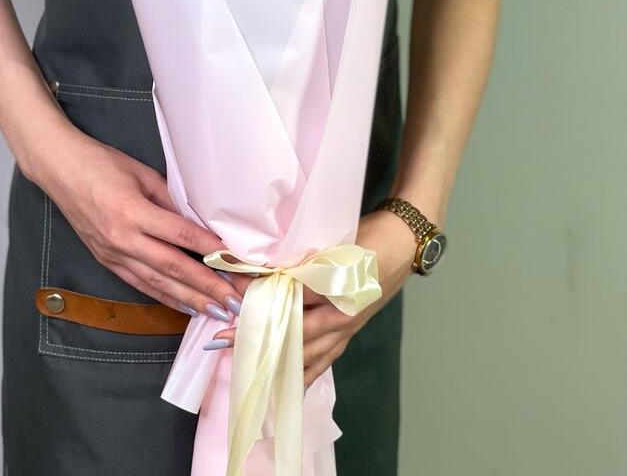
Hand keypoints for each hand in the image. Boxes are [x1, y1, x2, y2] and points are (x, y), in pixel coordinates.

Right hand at [32, 120, 248, 321]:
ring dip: (190, 299)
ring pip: (158, 283)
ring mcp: (113, 253)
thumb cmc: (101, 163)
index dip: (210, 250)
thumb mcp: (142, 174)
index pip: (181, 235)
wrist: (59, 169)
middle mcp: (122, 238)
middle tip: (235, 302)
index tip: (237, 263)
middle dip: (208, 287)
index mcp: (132, 211)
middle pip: (173, 267)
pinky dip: (165, 297)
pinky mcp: (106, 261)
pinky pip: (140, 284)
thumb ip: (170, 201)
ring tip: (217, 311)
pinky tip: (185, 306)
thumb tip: (198, 222)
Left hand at [206, 209, 417, 384]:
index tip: (231, 298)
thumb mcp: (338, 242)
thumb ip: (304, 257)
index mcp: (338, 290)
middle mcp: (342, 316)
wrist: (404, 244)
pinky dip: (303, 373)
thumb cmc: (372, 239)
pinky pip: (323, 359)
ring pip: (307, 353)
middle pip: (293, 332)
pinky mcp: (349, 332)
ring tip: (244, 366)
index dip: (260, 297)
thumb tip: (267, 267)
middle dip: (257, 336)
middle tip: (222, 340)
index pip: (292, 297)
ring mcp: (346, 328)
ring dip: (275, 359)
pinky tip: (287, 386)